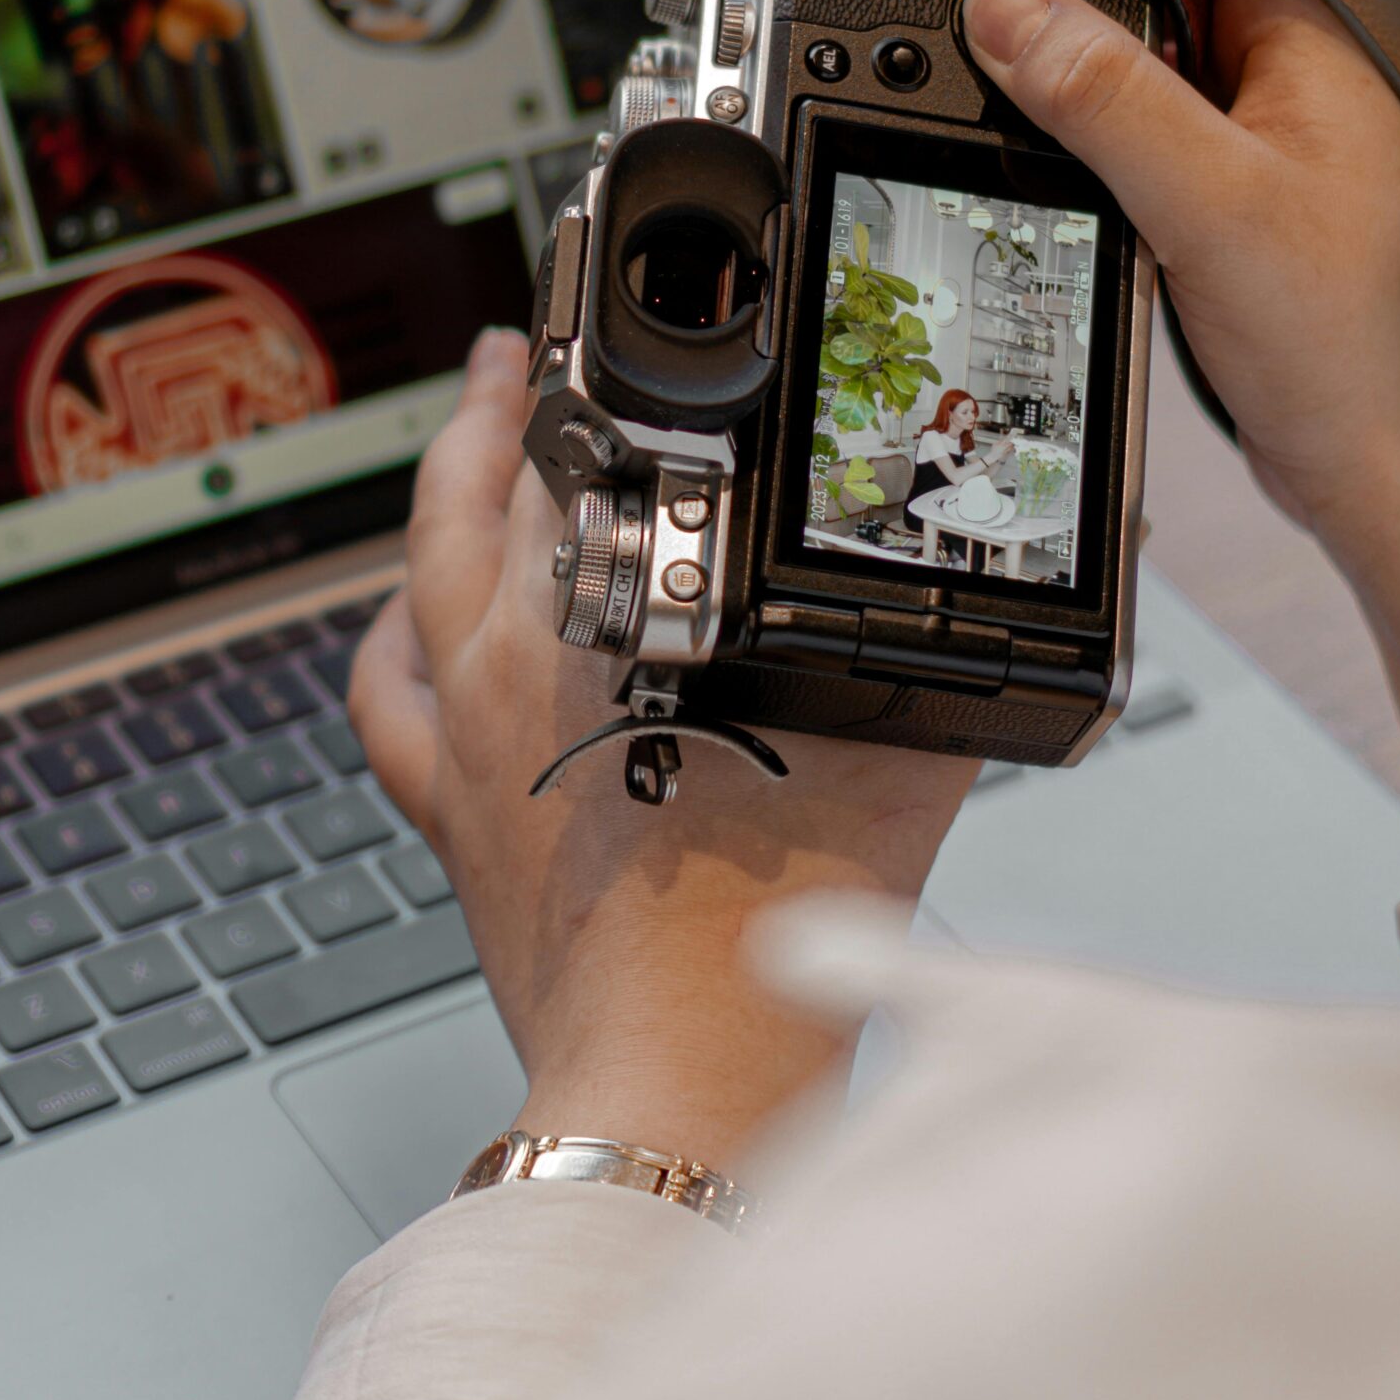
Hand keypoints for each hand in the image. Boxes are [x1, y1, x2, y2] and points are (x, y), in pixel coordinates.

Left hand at [351, 331, 977, 1173]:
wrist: (681, 1076)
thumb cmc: (767, 939)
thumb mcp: (897, 762)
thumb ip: (938, 658)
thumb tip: (1012, 592)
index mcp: (613, 627)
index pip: (579, 452)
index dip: (582, 370)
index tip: (592, 323)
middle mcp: (517, 661)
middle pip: (491, 485)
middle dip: (515, 402)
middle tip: (531, 345)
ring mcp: (470, 736)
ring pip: (427, 563)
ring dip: (447, 477)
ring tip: (475, 414)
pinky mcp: (451, 812)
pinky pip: (387, 700)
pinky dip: (388, 638)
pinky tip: (402, 614)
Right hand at [960, 0, 1399, 836]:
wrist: (1398, 465)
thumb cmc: (1365, 350)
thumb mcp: (1215, 209)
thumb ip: (1105, 99)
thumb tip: (1006, 7)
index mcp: (1318, 6)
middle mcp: (1297, 26)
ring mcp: (1266, 79)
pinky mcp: (1233, 138)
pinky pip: (1139, 41)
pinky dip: (1069, 11)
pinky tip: (1017, 16)